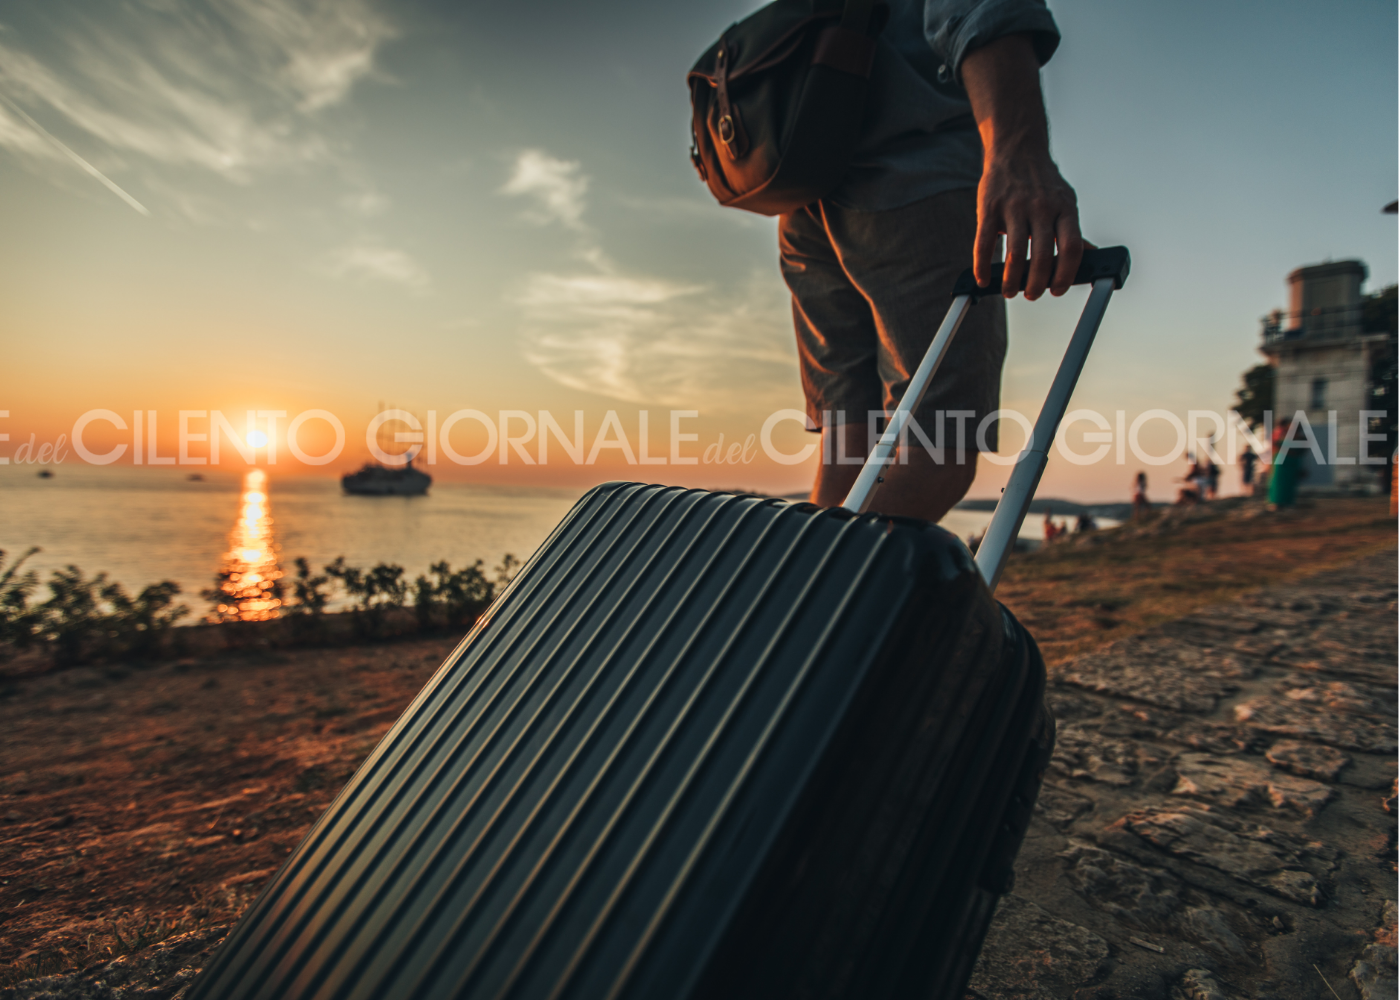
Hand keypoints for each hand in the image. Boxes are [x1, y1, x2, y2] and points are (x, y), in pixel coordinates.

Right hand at [961, 33, 1084, 299]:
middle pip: (1043, 257)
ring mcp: (1014, 207)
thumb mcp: (1065, 202)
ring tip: (1010, 291)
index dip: (1066, 274)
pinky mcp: (989, 208)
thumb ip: (1073, 231)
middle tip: (1032, 294)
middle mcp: (1042, 207)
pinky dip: (982, 267)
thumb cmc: (1043, 183)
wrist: (1016, 149)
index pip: (1071, 248)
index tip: (1057, 289)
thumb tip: (1094, 257)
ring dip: (1011, 281)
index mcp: (1065, 208)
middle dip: (1037, 284)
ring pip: (1014, 255)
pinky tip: (983, 280)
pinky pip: (984, 244)